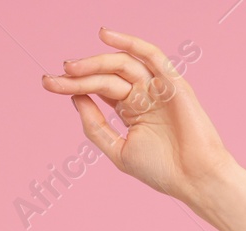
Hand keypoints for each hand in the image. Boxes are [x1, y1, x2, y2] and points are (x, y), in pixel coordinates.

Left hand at [40, 27, 235, 202]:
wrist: (195, 179)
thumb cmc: (163, 171)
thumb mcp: (118, 150)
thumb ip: (96, 126)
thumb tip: (75, 98)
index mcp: (132, 111)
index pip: (99, 89)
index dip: (73, 84)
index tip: (49, 83)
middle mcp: (144, 96)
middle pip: (105, 76)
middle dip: (78, 75)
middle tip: (54, 79)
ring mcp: (158, 88)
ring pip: (122, 65)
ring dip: (95, 62)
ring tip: (71, 68)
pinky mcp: (172, 83)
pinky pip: (150, 55)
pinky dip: (129, 42)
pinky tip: (105, 35)